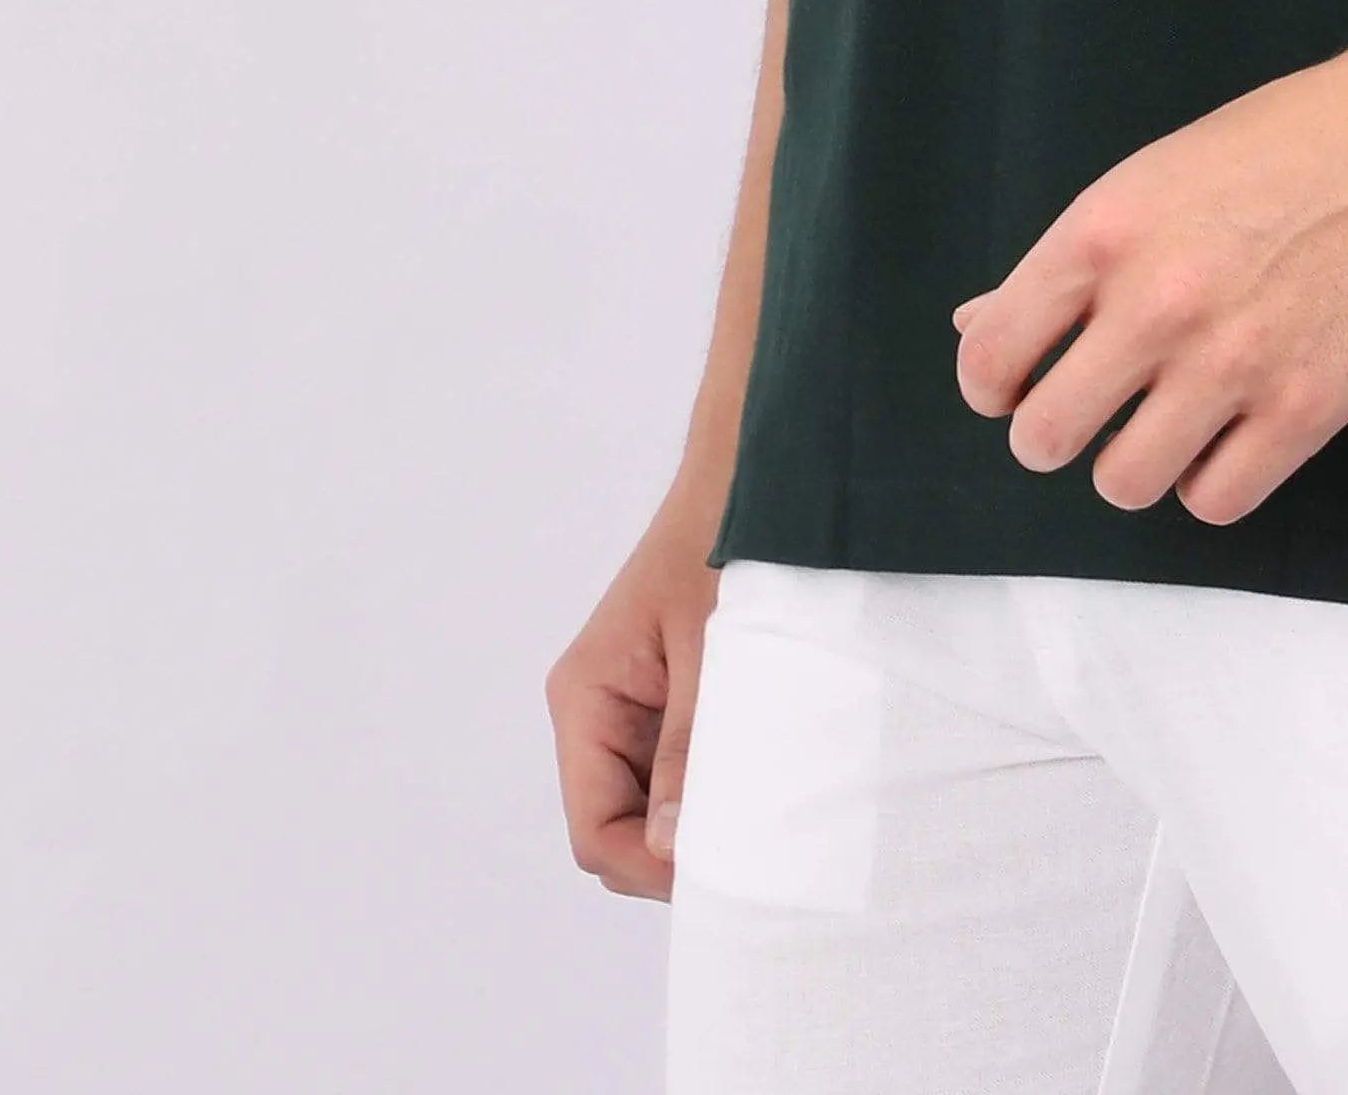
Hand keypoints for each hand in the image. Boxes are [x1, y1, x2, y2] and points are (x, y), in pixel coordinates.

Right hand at [545, 489, 723, 897]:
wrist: (752, 475)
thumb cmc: (722, 544)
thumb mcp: (711, 651)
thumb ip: (689, 747)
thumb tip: (670, 845)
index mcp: (584, 698)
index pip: (594, 829)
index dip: (650, 864)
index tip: (722, 872)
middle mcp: (594, 712)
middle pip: (616, 829)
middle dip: (674, 852)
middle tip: (753, 854)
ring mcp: (629, 710)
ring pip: (649, 808)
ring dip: (698, 819)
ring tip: (762, 814)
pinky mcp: (666, 701)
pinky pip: (676, 771)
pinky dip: (713, 786)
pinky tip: (760, 779)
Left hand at [950, 38, 1347, 523]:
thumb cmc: (1277, 143)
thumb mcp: (1152, 177)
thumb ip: (1067, 262)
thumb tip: (978, 327)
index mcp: (1103, 234)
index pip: (993, 357)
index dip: (995, 386)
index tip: (1019, 385)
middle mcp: (1153, 306)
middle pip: (1045, 439)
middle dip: (1058, 434)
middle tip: (1094, 412)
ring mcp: (1229, 365)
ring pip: (1123, 483)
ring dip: (1136, 462)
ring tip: (1168, 425)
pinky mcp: (1304, 410)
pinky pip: (1213, 502)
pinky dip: (1210, 482)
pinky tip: (1229, 438)